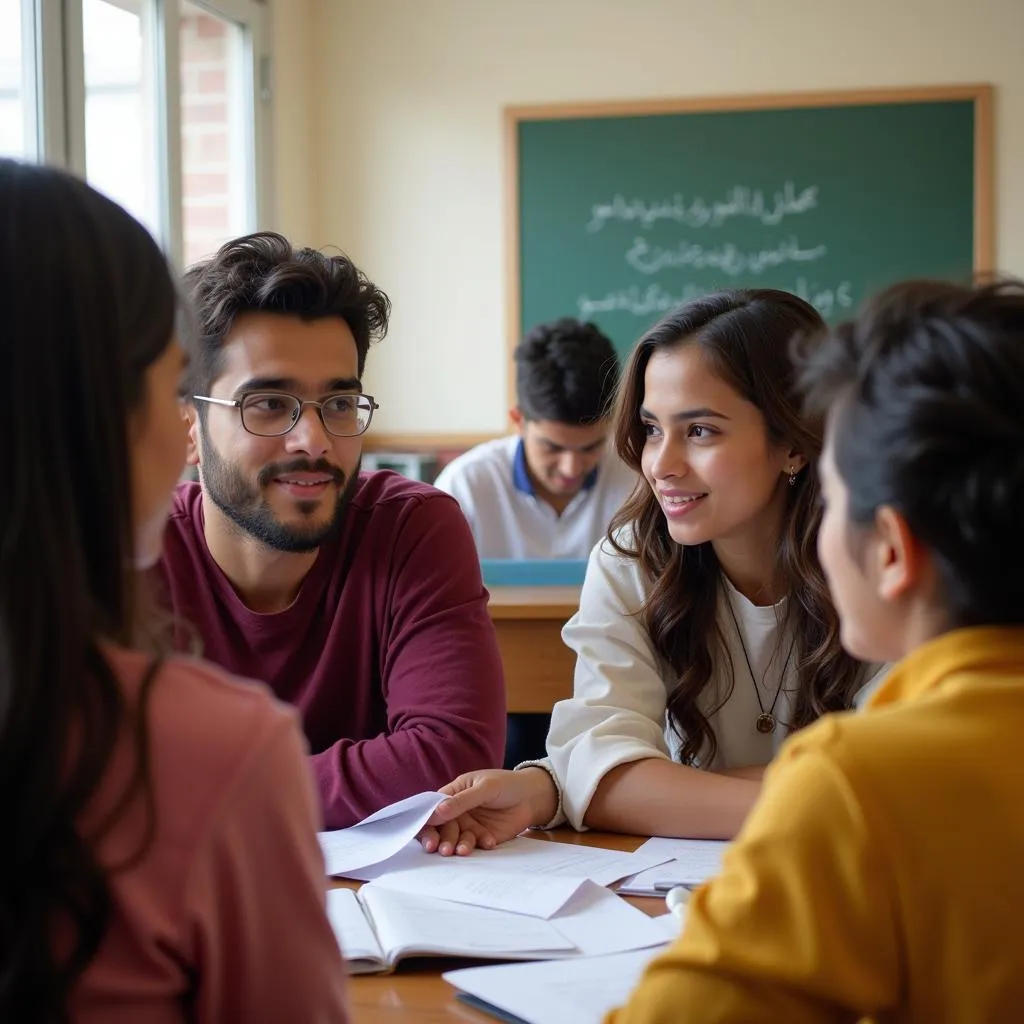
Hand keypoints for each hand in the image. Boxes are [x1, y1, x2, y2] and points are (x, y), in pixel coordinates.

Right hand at [417, 767, 556, 855]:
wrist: (532, 797)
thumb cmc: (506, 784)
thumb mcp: (485, 788)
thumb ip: (462, 800)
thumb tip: (436, 812)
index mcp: (453, 794)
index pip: (432, 808)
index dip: (426, 822)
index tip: (426, 835)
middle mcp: (458, 812)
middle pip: (442, 828)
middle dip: (441, 839)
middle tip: (444, 850)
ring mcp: (470, 825)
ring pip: (457, 839)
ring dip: (458, 846)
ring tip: (463, 850)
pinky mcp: (482, 838)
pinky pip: (475, 845)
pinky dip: (479, 846)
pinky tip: (489, 842)